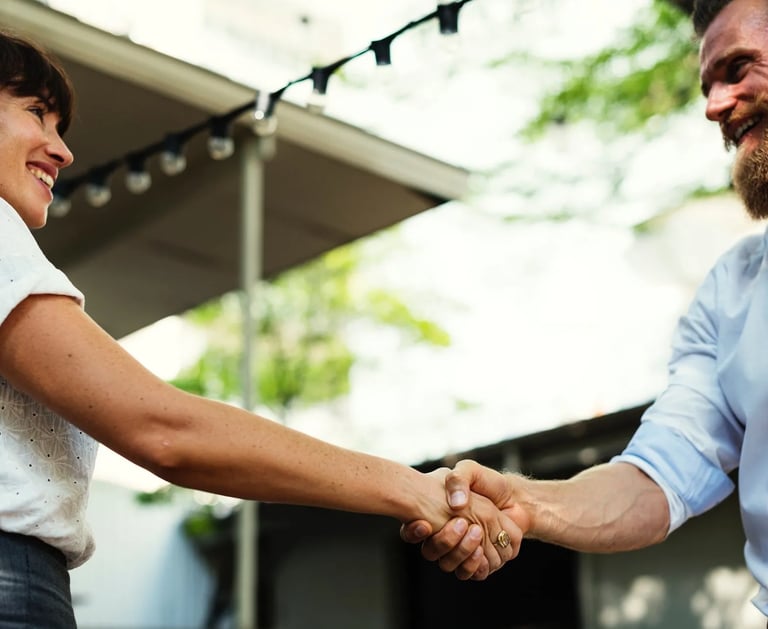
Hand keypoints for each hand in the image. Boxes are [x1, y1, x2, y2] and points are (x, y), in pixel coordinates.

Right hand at [402, 460, 529, 579]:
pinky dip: (474, 564)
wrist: (514, 497)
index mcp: (434, 515)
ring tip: (476, 533)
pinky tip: (481, 550)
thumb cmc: (487, 483)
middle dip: (445, 541)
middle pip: (431, 552)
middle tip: (462, 523)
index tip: (424, 524)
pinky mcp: (479, 562)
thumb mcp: (469, 471)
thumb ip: (458, 479)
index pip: (412, 532)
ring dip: (461, 551)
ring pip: (449, 564)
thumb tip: (455, 504)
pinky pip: (470, 573)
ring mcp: (460, 550)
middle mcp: (444, 535)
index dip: (413, 532)